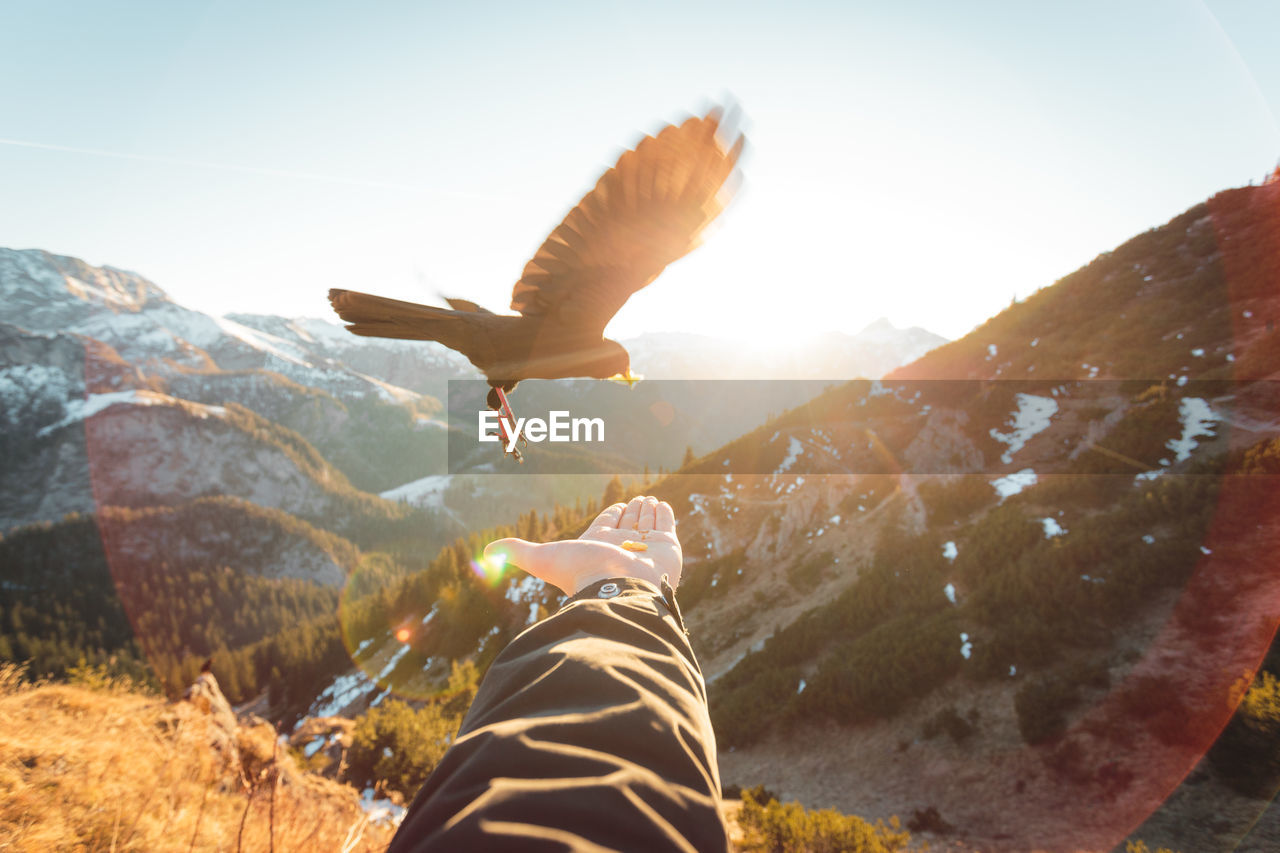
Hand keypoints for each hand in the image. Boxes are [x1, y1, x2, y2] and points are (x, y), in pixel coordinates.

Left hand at [485, 495, 681, 596]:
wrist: (619, 587)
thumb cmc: (582, 572)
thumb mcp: (541, 557)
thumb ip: (516, 551)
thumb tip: (485, 552)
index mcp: (597, 547)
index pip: (605, 526)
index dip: (610, 516)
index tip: (616, 508)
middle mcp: (621, 548)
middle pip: (627, 524)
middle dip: (631, 513)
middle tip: (635, 501)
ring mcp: (645, 549)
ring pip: (645, 524)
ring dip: (646, 511)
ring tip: (647, 501)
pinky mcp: (667, 549)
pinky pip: (666, 526)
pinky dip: (663, 514)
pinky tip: (660, 505)